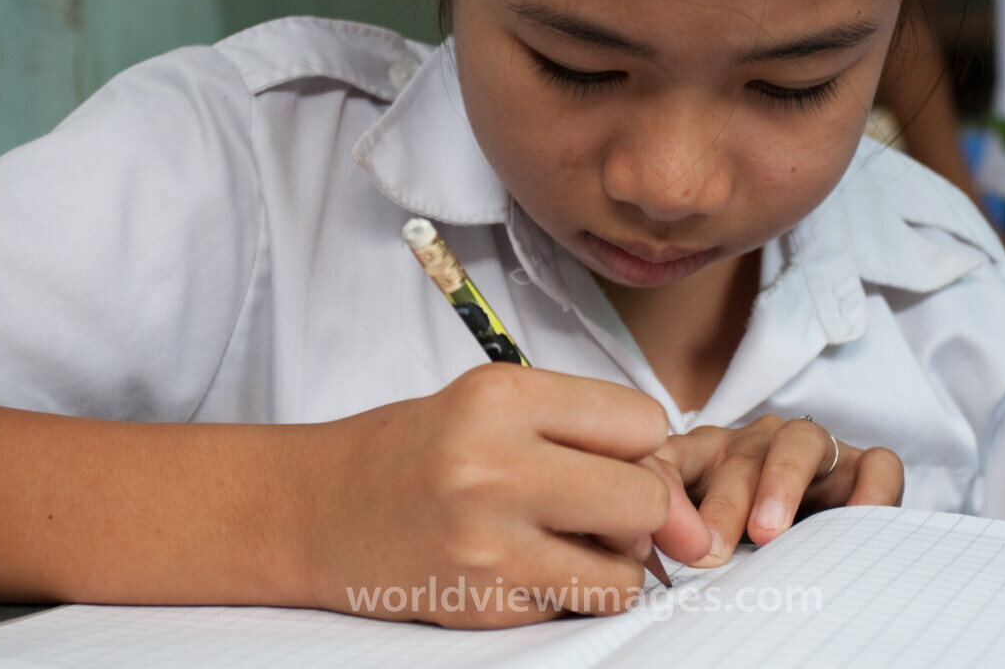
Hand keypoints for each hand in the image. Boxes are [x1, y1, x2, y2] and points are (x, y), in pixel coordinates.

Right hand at [296, 365, 672, 626]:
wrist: (318, 509)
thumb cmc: (420, 449)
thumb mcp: (494, 404)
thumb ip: (588, 432)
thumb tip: (686, 511)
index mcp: (501, 396)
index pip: (642, 421)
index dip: (641, 444)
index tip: (612, 453)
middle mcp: (495, 466)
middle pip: (645, 498)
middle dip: (642, 509)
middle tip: (603, 506)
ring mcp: (488, 543)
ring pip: (624, 573)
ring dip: (613, 563)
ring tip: (568, 540)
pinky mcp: (483, 602)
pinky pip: (577, 608)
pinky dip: (570, 593)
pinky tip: (529, 567)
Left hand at [649, 416, 902, 566]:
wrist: (807, 539)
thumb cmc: (738, 541)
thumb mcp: (697, 537)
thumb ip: (667, 536)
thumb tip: (633, 555)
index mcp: (705, 455)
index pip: (671, 455)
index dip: (659, 486)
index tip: (652, 536)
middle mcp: (757, 443)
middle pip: (738, 455)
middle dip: (723, 503)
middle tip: (710, 552)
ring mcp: (814, 451)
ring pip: (800, 442)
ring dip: (781, 483)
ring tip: (767, 533)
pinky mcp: (865, 466)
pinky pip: (877, 465)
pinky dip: (870, 491)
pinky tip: (856, 525)